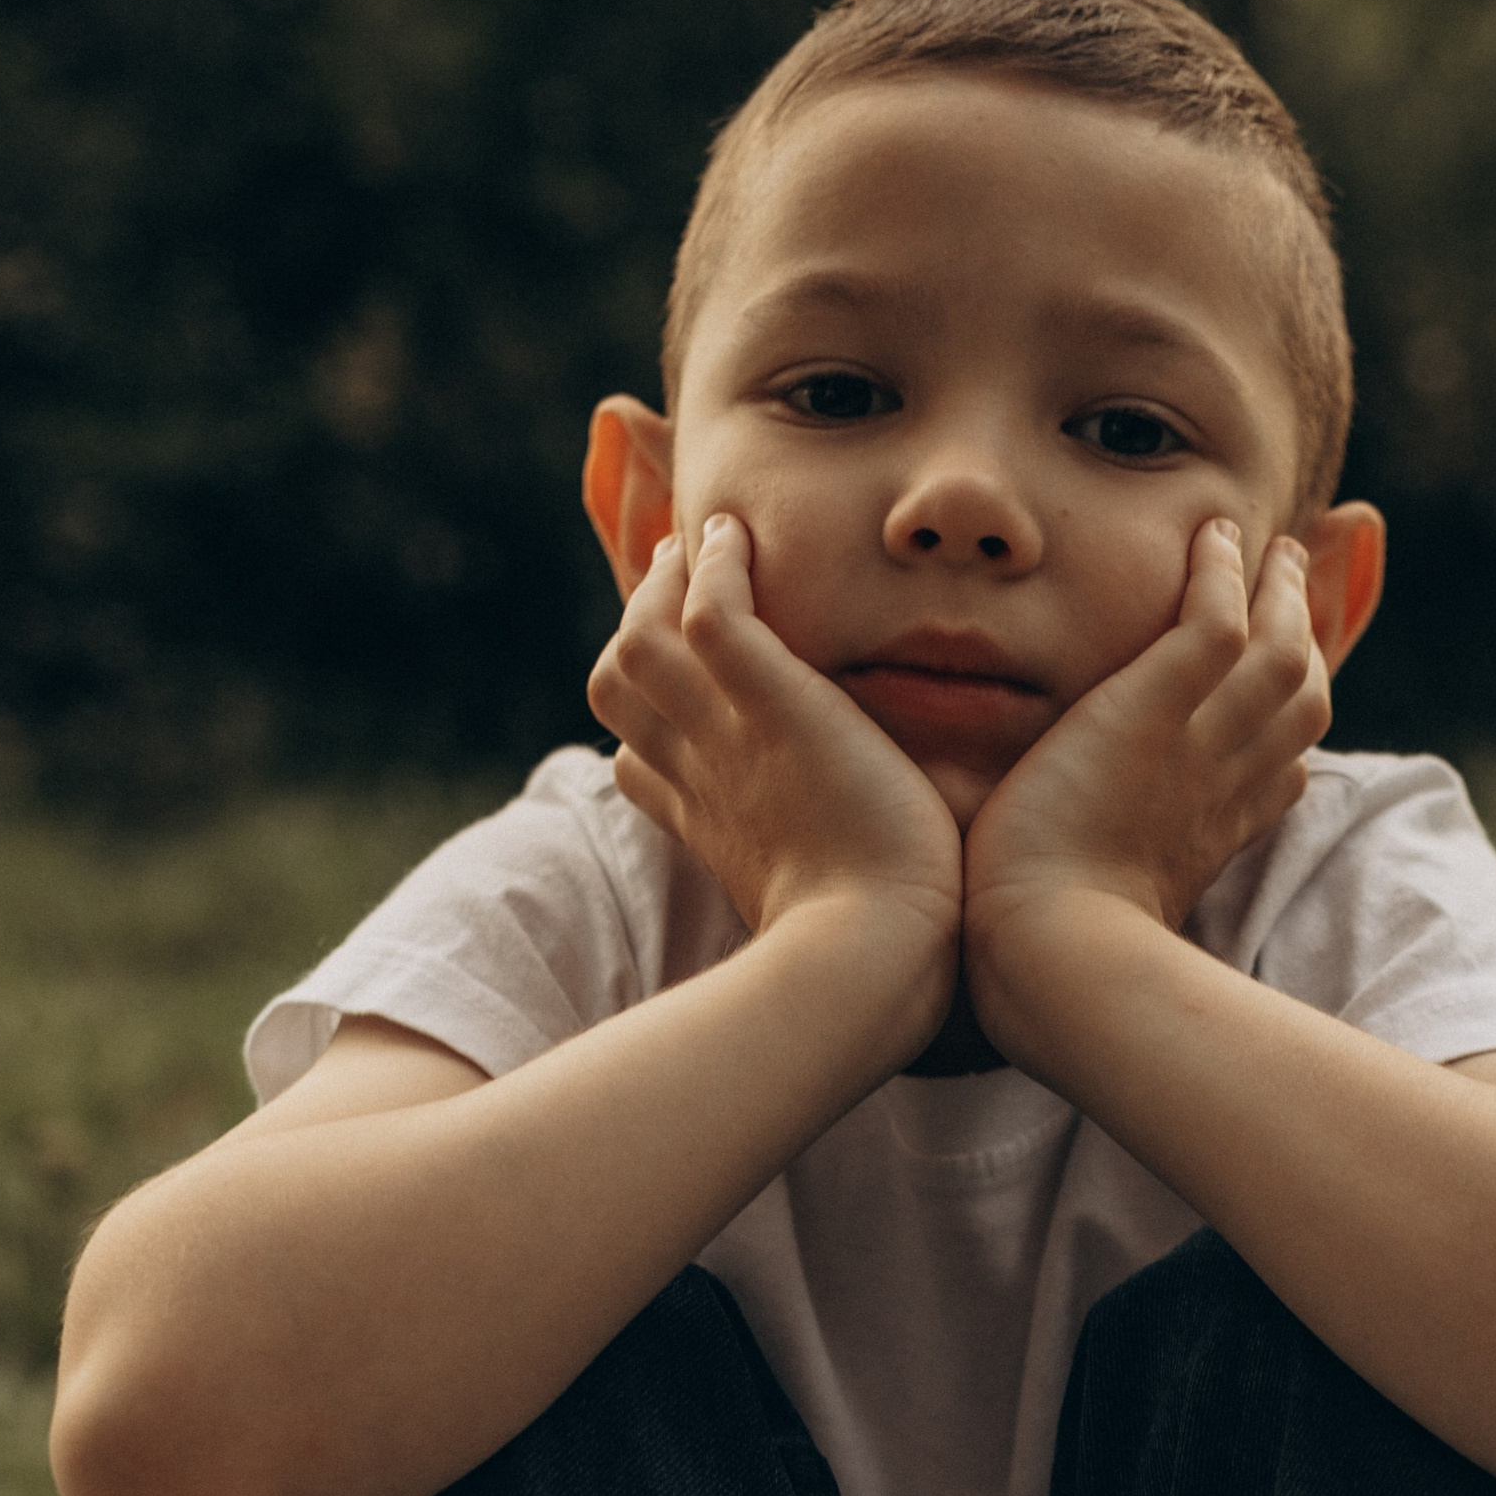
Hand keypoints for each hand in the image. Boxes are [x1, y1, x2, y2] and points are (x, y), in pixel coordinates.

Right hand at [589, 513, 964, 1055]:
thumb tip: (857, 895)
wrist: (875, 960)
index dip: (644, 725)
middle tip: (675, 581)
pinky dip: (715, 566)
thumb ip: (823, 884)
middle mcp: (702, 779)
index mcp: (712, 833)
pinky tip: (736, 534)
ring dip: (666, 581)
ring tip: (703, 540)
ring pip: (644, 638)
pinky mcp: (769, 706)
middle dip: (636, 628)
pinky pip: (712, 612)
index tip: (678, 693)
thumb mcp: (828, 915)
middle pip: (618, 689)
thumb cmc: (877, 959)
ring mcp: (725, 738)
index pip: (641, 768)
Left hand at [960, 521, 1327, 1056]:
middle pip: (1302, 705)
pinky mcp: (1155, 711)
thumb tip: (1065, 907)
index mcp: (1211, 841)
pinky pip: (1217, 622)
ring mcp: (1198, 746)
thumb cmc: (1044, 961)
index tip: (1287, 698)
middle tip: (1296, 586)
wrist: (1048, 958)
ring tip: (1275, 547)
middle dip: (1311, 640)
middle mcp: (1222, 789)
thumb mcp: (1084, 919)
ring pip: (1281, 653)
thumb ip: (1087, 887)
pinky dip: (1224, 573)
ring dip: (1285, 592)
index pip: (1278, 776)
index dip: (1289, 731)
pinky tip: (1212, 532)